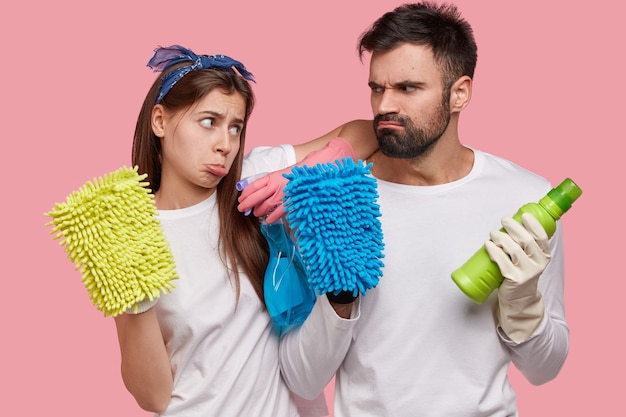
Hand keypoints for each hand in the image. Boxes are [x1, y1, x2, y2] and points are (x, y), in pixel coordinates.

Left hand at [237, 137, 356, 222]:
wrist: (322, 165)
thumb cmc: (306, 169)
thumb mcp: (288, 172)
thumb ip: (277, 179)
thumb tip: (268, 187)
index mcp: (275, 175)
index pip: (255, 184)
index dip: (246, 192)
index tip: (240, 198)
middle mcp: (277, 184)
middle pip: (256, 196)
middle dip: (247, 203)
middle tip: (241, 209)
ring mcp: (284, 193)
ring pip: (265, 205)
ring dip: (258, 211)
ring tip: (254, 214)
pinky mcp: (293, 200)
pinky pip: (279, 212)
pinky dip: (272, 217)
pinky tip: (268, 220)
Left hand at [485, 213, 550, 342]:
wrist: (519, 298)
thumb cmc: (521, 272)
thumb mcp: (529, 258)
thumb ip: (524, 243)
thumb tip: (510, 223)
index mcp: (545, 256)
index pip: (542, 237)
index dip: (533, 225)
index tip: (523, 215)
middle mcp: (538, 264)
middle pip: (526, 240)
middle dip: (514, 227)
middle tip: (504, 220)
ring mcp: (527, 272)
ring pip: (513, 250)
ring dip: (501, 238)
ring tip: (493, 233)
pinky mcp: (514, 279)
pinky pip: (503, 262)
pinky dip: (494, 251)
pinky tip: (488, 245)